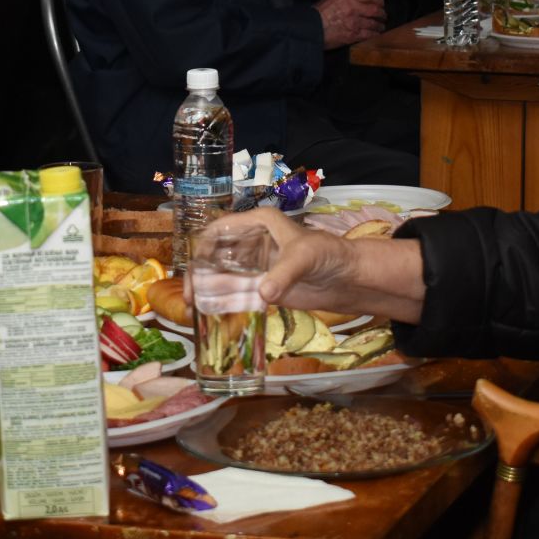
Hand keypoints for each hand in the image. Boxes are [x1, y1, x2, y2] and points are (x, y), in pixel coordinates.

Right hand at [198, 209, 427, 324]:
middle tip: (191, 297)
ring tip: (194, 308)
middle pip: (214, 255)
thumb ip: (284, 274)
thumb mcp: (305, 257)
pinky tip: (211, 315)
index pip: (219, 230)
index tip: (193, 269)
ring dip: (207, 290)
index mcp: (257, 223)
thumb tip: (263, 293)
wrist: (347, 278)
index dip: (201, 247)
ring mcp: (255, 266)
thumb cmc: (328, 254)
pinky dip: (223, 302)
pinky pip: (235, 293)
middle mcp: (250, 242)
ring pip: (221, 276)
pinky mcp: (261, 286)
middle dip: (198, 274)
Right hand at [315, 0, 387, 48]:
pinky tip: (376, 34)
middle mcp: (354, 9)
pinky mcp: (353, 35)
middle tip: (384, 14)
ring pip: (373, 24)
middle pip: (375, 10)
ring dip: (379, 25)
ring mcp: (355, 23)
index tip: (381, 2)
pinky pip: (368, 35)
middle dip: (382, 13)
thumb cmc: (318, 12)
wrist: (313, 28)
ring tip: (381, 25)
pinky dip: (374, 34)